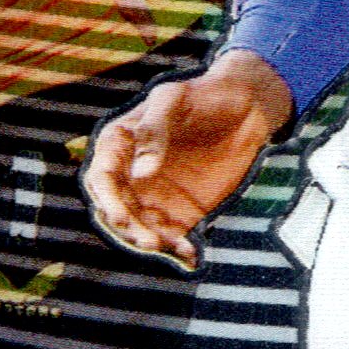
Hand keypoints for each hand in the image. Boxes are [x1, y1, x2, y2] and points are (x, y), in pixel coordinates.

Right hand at [81, 51, 292, 267]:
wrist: (247, 106)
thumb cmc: (204, 93)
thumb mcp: (175, 99)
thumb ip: (153, 130)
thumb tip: (140, 173)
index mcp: (120, 144)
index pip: (102, 178)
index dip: (108, 200)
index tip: (120, 217)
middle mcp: (131, 174)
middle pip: (117, 210)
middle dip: (128, 229)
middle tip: (149, 241)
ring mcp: (154, 195)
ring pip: (141, 228)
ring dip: (150, 242)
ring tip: (170, 248)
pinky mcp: (180, 210)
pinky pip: (172, 236)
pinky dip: (177, 249)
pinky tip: (190, 255)